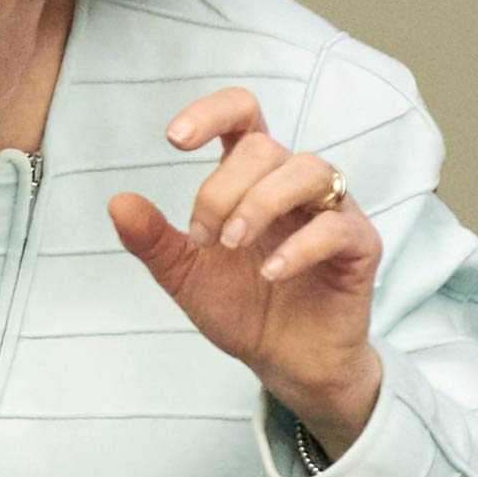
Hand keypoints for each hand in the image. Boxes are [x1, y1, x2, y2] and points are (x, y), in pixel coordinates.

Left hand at [107, 87, 382, 450]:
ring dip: (261, 203)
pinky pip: (336, 226)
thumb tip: (118, 202)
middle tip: (206, 240)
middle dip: (223, 191)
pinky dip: (299, 246)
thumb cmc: (243, 308)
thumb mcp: (186, 275)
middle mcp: (294, 184)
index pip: (242, 115)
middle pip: (264, 148)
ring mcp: (332, 210)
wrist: (285, 364)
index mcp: (253, 178)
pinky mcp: (360, 245)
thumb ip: (153, 240)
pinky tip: (271, 272)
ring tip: (233, 246)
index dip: (212, 112)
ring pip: (307, 170)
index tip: (174, 139)